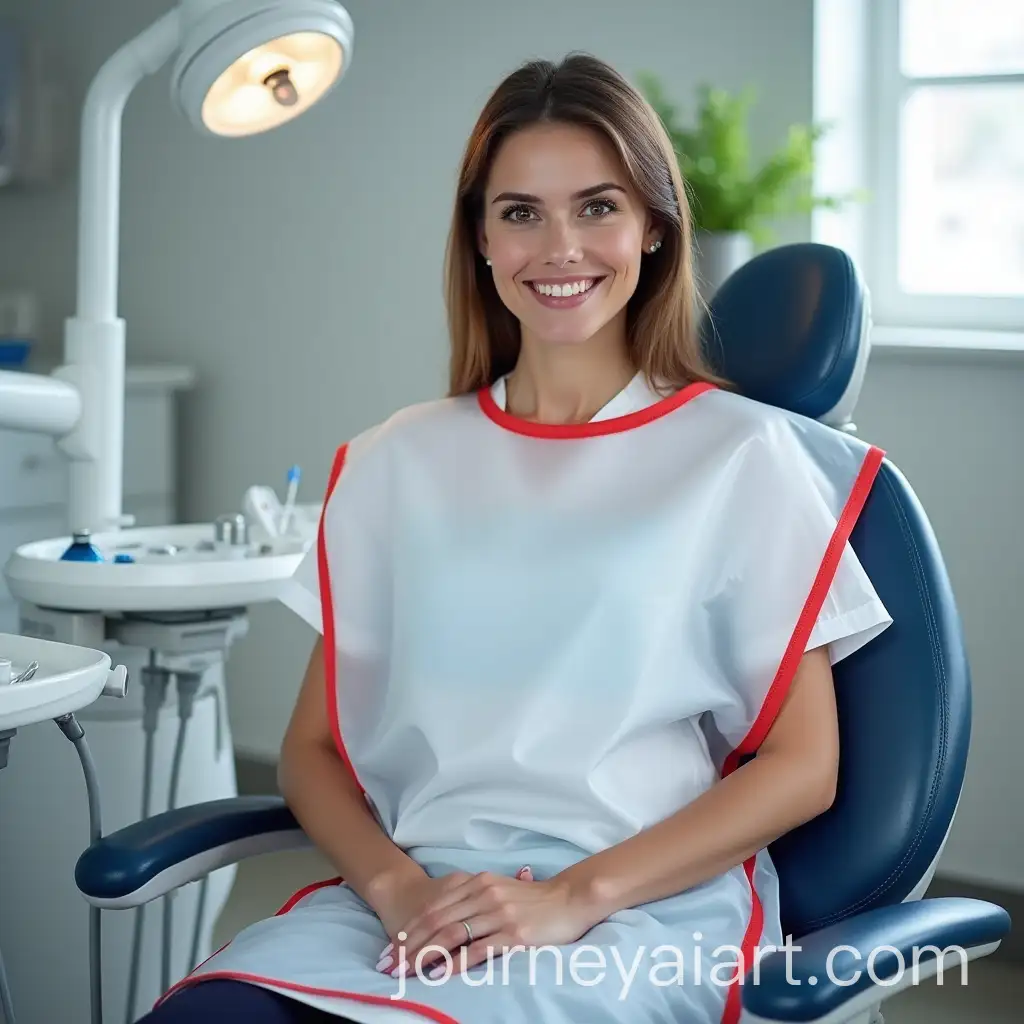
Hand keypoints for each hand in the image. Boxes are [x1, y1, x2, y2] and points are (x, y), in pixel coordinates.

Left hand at [383, 866, 598, 978]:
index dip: (410, 928)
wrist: (570, 899)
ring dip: (426, 955)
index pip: (434, 907)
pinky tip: (440, 974)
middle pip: (437, 921)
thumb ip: (474, 898)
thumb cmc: (534, 899)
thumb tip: (445, 919)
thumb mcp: (500, 889)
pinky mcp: (514, 934)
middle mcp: (485, 895)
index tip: (391, 947)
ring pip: (452, 935)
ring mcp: (499, 914)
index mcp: (478, 882)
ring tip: (407, 972)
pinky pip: (478, 950)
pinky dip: (455, 963)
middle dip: (410, 945)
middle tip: (390, 965)